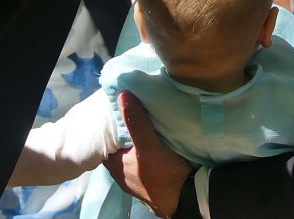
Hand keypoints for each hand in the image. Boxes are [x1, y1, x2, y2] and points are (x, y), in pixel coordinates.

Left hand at [103, 91, 191, 217]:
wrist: (189, 199)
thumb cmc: (164, 174)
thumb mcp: (148, 144)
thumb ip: (136, 121)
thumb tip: (122, 94)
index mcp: (115, 165)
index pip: (104, 143)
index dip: (107, 129)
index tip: (112, 113)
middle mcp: (122, 175)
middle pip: (117, 150)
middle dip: (121, 136)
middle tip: (127, 116)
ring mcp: (136, 183)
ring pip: (130, 159)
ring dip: (133, 147)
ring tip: (140, 128)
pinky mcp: (150, 186)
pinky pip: (142, 166)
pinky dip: (144, 157)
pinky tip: (153, 149)